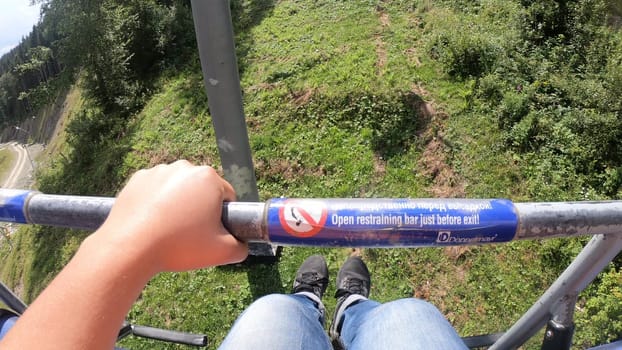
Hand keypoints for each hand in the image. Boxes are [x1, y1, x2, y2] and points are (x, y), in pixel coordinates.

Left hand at [96, 160, 247, 272]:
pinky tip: (153, 222)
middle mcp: (185, 167)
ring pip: (178, 188)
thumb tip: (243, 244)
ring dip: (179, 203)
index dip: (223, 216)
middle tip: (190, 233)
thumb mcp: (222, 252)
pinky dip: (157, 202)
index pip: (227, 196)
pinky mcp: (138, 179)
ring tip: (169, 230)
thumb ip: (242, 247)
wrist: (130, 248)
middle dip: (200, 207)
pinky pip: (156, 190)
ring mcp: (159, 171)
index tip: (211, 233)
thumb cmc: (179, 247)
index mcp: (209, 178)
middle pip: (202, 189)